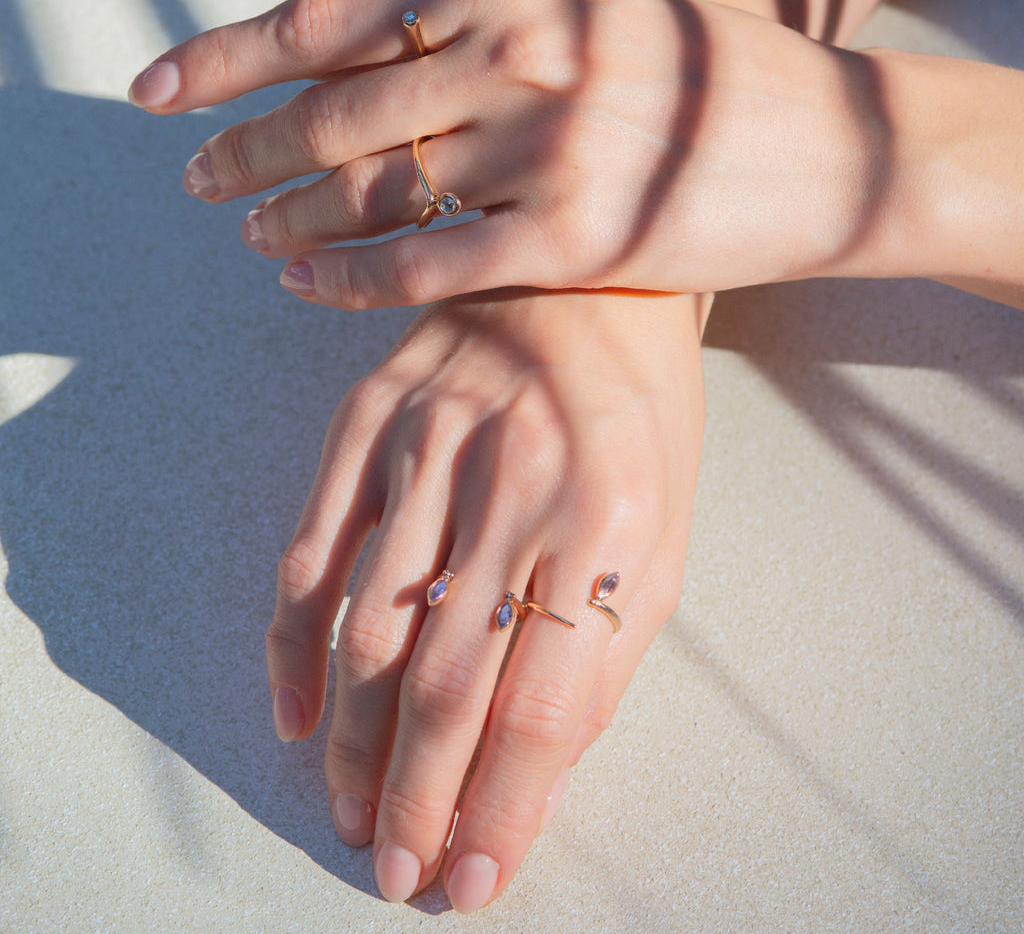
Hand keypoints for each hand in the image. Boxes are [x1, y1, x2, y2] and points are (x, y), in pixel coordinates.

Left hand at [129, 0, 904, 304]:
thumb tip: (357, 43)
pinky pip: (426, 266)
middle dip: (245, 149)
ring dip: (290, 217)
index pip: (328, 20)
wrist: (826, 146)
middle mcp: (522, 53)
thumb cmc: (697, 83)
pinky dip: (349, 280)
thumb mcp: (583, 16)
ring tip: (248, 238)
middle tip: (197, 182)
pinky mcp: (575, 241)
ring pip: (372, 192)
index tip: (161, 91)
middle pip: (334, 111)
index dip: (226, 57)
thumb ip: (476, 26)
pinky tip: (303, 288)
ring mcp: (547, 149)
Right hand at [264, 288, 705, 909]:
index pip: (539, 700)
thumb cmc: (639, 413)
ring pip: (367, 631)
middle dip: (418, 798)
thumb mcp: (660, 531)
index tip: (472, 878)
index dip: (500, 805)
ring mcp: (425, 446)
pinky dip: (293, 647)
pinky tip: (296, 715)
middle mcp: (511, 482)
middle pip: (444, 680)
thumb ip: (603, 650)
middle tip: (399, 872)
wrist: (577, 279)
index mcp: (606, 516)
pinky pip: (309, 553)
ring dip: (356, 743)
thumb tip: (532, 774)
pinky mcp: (365, 423)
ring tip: (355, 816)